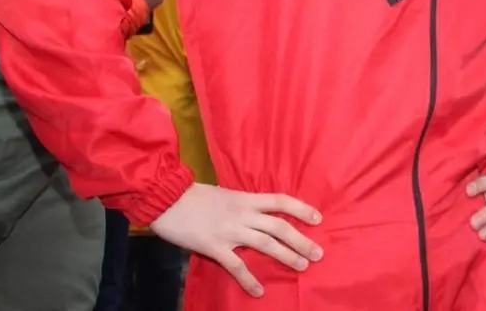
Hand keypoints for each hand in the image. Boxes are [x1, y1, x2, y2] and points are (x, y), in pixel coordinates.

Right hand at [149, 183, 321, 297]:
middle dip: (301, 240)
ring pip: (266, 244)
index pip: (281, 201)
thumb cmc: (194, 196)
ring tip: (303, 267)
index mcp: (246, 198)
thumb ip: (242, 205)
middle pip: (279, 227)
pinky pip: (236, 265)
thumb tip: (256, 215)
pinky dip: (249, 279)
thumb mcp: (225, 194)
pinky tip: (259, 292)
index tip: (318, 218)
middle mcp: (243, 214)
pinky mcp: (214, 246)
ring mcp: (230, 231)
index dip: (301, 209)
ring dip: (286, 256)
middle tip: (318, 253)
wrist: (167, 198)